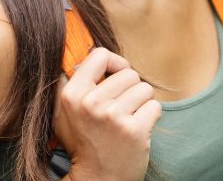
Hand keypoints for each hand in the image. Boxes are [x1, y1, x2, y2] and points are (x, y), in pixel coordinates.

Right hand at [53, 47, 160, 180]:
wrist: (98, 179)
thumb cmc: (85, 143)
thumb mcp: (67, 112)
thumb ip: (75, 82)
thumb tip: (93, 53)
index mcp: (72, 95)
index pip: (99, 55)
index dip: (114, 63)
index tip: (116, 75)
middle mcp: (91, 103)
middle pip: (128, 73)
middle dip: (130, 89)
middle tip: (121, 109)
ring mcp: (113, 117)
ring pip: (144, 89)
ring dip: (141, 103)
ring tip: (128, 119)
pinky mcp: (135, 130)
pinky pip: (155, 106)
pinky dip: (150, 117)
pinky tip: (137, 130)